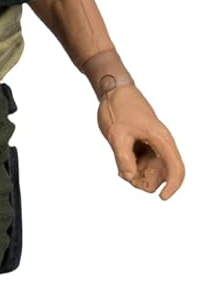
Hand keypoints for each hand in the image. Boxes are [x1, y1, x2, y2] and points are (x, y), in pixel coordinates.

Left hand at [97, 84, 184, 199]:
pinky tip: (121, 162)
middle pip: (162, 177)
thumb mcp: (117, 134)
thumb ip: (123, 157)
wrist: (113, 92)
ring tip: (120, 164)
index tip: (162, 198)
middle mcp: (161, 145)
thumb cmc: (118, 109)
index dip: (173, 187)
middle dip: (144, 181)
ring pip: (150, 175)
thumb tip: (130, 178)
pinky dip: (132, 170)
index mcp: (161, 140)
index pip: (176, 169)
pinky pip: (142, 168)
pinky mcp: (144, 148)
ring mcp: (153, 148)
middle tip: (124, 171)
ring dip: (136, 176)